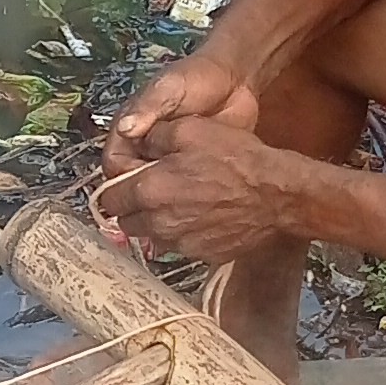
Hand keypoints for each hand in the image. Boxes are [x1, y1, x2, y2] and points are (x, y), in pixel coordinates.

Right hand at [100, 45, 258, 191]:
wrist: (238, 79)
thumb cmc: (199, 77)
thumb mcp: (171, 87)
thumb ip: (148, 106)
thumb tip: (125, 129)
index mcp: (131, 127)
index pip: (114, 162)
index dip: (123, 178)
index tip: (143, 185)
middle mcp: (144, 147)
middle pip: (130, 182)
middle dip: (143, 193)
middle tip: (167, 197)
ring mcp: (168, 160)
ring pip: (156, 190)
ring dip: (166, 196)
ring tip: (186, 195)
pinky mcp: (191, 169)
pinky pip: (182, 190)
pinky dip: (187, 195)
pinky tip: (202, 193)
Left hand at [111, 110, 296, 266]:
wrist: (276, 195)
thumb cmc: (237, 160)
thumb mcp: (191, 130)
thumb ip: (153, 136)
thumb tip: (134, 139)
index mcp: (150, 190)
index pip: (109, 198)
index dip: (115, 186)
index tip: (125, 179)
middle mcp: (159, 222)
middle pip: (126, 221)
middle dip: (132, 206)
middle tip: (152, 189)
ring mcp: (180, 243)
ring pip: (151, 235)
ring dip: (156, 221)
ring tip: (179, 201)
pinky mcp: (201, 254)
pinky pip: (179, 244)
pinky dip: (182, 232)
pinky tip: (200, 214)